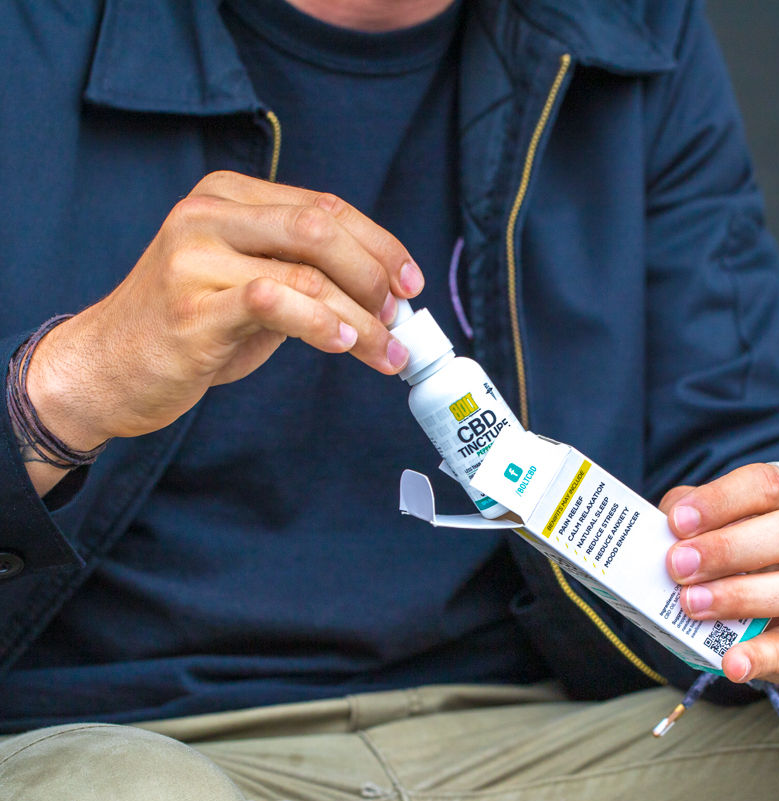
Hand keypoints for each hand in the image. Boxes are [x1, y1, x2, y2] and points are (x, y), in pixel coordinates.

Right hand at [26, 171, 422, 474]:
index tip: (411, 283)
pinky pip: (274, 302)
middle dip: (375, 274)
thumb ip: (302, 276)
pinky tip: (345, 345)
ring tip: (388, 350)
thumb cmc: (188, 329)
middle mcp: (209, 216)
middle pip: (320, 227)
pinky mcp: (193, 305)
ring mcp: (196, 257)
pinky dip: (321, 324)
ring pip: (306, 270)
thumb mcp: (249, 287)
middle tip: (400, 317)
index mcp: (228, 198)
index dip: (380, 245)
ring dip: (362, 317)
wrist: (109, 366)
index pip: (324, 207)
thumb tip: (382, 296)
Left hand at [661, 463, 778, 684]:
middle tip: (678, 566)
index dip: (721, 500)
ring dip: (739, 597)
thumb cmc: (749, 546)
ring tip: (691, 605)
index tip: (678, 521)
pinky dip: (759, 656)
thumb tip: (659, 529)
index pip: (767, 485)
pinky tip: (730, 662)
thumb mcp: (725, 518)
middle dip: (727, 550)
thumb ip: (693, 516)